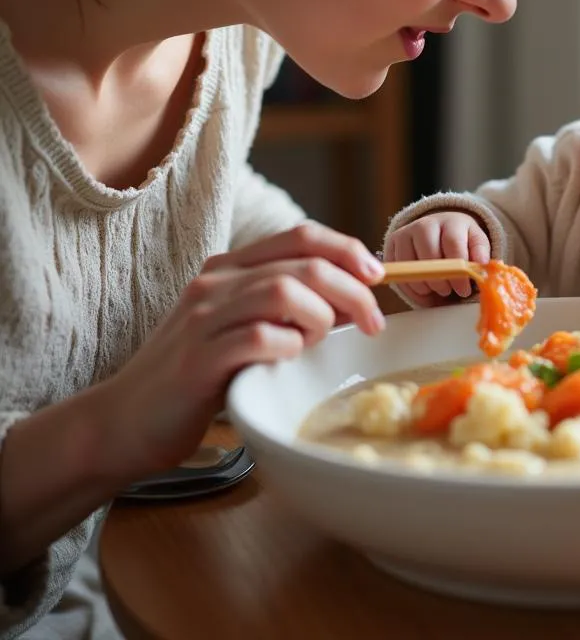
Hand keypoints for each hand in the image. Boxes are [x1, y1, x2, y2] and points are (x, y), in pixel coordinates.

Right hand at [93, 222, 384, 480]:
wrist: (126, 421)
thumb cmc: (198, 374)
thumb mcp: (241, 324)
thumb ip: (286, 304)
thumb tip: (353, 296)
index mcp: (230, 267)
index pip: (301, 236)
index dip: (347, 249)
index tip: (376, 275)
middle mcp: (216, 283)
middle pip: (305, 265)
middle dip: (352, 290)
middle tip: (370, 322)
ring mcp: (203, 319)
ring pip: (285, 293)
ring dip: (320, 318)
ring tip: (317, 343)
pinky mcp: (198, 360)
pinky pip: (260, 338)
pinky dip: (288, 347)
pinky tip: (287, 360)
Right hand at [385, 212, 490, 303]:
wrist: (441, 226)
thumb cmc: (461, 239)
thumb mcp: (476, 242)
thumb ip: (481, 253)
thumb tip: (483, 265)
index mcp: (450, 222)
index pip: (453, 245)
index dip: (459, 272)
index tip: (465, 290)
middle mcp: (425, 224)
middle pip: (429, 256)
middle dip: (441, 281)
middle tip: (449, 291)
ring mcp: (406, 233)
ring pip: (411, 267)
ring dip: (425, 286)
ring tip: (439, 290)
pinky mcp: (392, 244)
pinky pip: (397, 272)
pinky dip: (410, 288)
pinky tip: (425, 291)